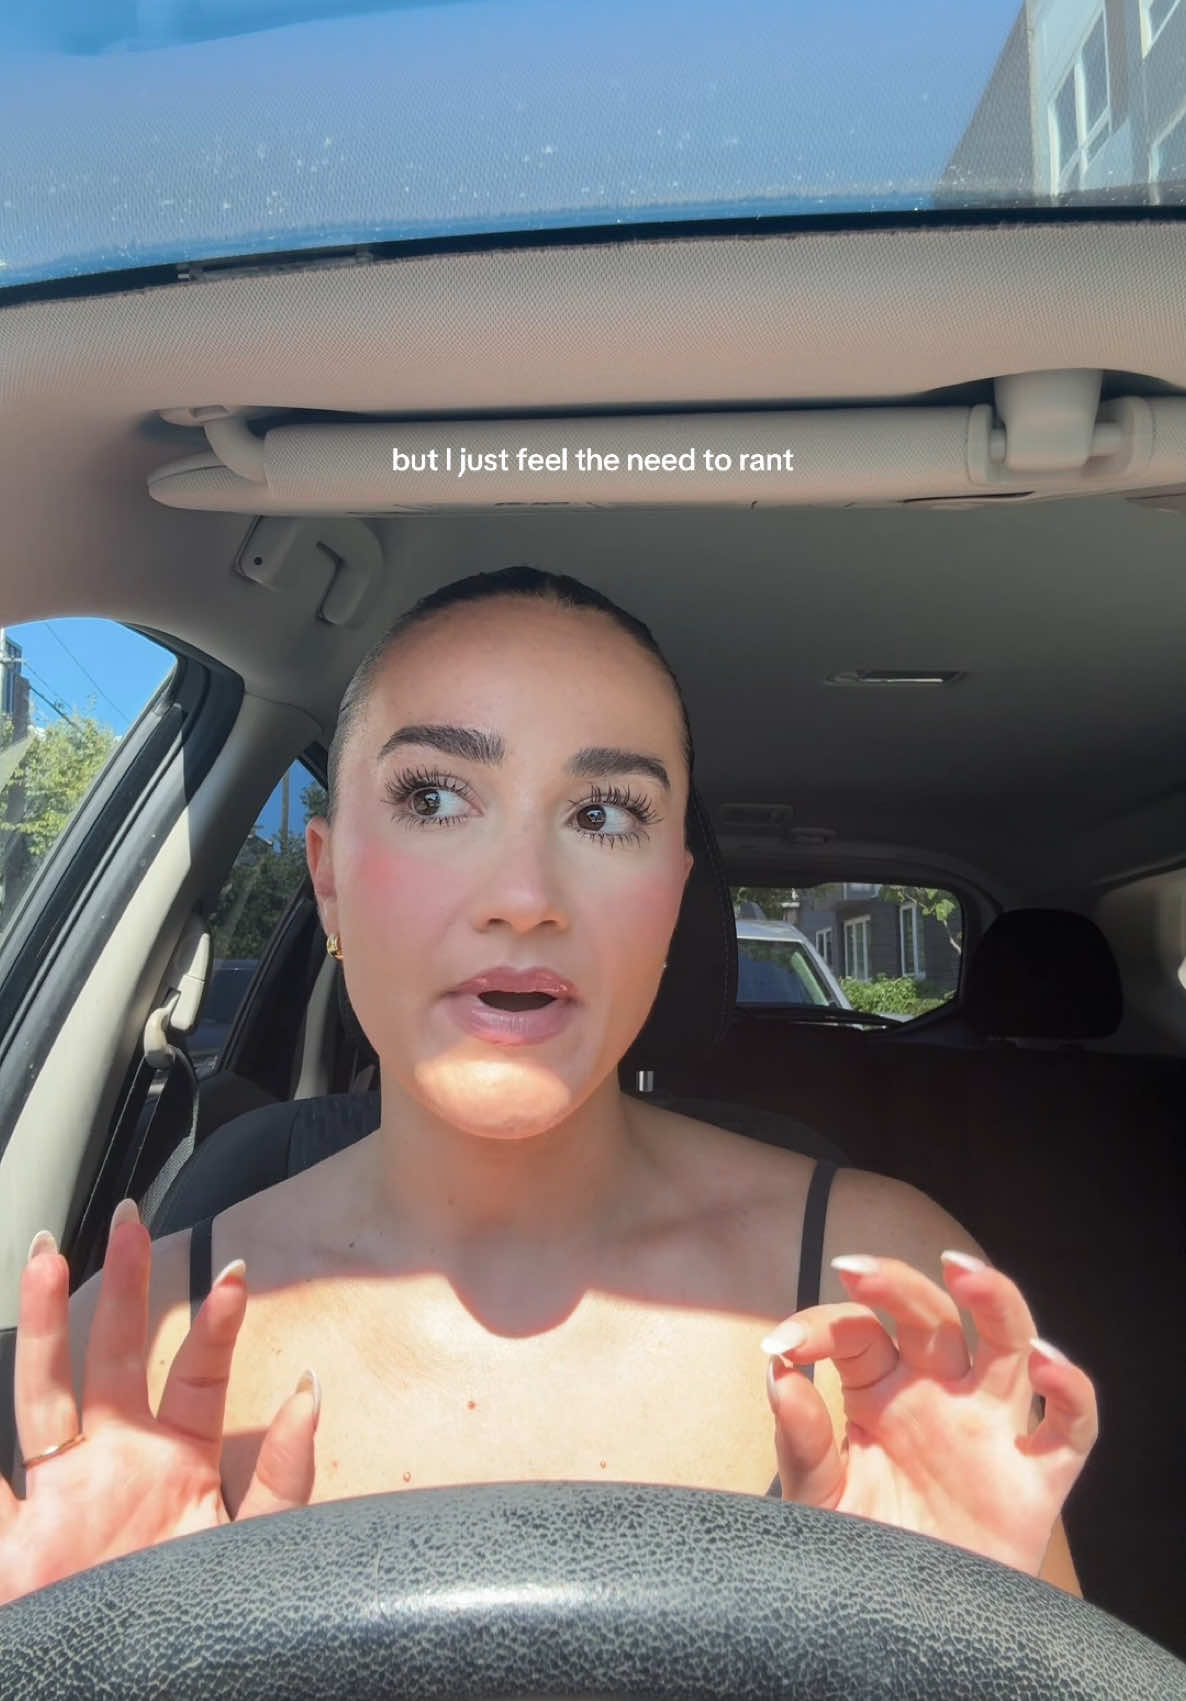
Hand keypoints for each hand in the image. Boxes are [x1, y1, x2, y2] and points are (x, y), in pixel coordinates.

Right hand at [0, 1200, 319, 1605]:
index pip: (198, 1376)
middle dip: (124, 1287)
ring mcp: (61, 1498)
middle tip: (130, 1220)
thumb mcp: (255, 1551)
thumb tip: (307, 1386)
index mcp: (179, 1466)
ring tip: (45, 1252)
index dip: (216, 1323)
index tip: (235, 1270)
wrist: (133, 1691)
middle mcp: (118, 1467)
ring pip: (45, 1391)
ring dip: (43, 1323)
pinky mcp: (14, 1545)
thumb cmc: (205, 1629)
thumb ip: (285, 1478)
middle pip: (119, 1357)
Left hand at [761, 1252, 1098, 1575]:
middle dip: (899, 1286)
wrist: (904, 1635)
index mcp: (880, 1393)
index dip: (821, 1327)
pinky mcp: (1036, 1480)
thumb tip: (779, 1373)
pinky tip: (1046, 1363)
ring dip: (993, 1300)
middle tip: (858, 1269)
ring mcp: (991, 1431)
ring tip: (962, 1273)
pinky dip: (1070, 1390)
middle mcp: (939, 1397)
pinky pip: (1070, 1426)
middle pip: (933, 1318)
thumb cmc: (860, 1557)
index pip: (859, 1333)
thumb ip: (802, 1442)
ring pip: (1008, 1344)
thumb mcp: (818, 1502)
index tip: (782, 1347)